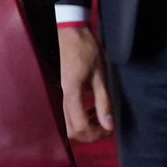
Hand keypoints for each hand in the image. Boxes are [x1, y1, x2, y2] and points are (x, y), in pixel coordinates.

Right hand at [57, 25, 113, 141]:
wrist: (70, 32)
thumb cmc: (85, 49)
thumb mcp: (100, 75)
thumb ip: (103, 102)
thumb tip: (109, 125)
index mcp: (71, 93)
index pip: (81, 127)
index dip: (97, 133)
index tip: (110, 129)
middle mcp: (60, 97)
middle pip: (71, 131)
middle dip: (90, 134)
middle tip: (105, 126)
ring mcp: (56, 95)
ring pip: (66, 125)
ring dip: (83, 127)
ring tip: (97, 116)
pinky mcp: (56, 91)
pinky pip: (64, 114)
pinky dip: (76, 118)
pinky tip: (88, 108)